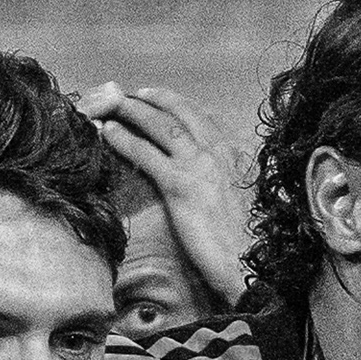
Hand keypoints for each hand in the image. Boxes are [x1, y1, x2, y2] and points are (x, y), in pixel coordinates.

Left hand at [78, 84, 251, 310]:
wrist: (252, 265)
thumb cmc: (248, 245)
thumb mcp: (245, 202)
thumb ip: (229, 182)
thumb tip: (211, 181)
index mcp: (237, 157)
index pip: (206, 119)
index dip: (180, 106)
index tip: (163, 101)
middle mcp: (221, 154)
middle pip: (183, 112)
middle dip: (155, 98)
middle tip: (134, 94)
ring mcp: (201, 167)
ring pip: (162, 125)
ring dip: (134, 109)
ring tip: (112, 102)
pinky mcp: (181, 186)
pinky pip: (145, 153)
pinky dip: (124, 138)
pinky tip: (107, 131)